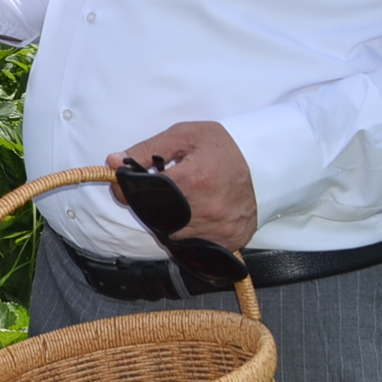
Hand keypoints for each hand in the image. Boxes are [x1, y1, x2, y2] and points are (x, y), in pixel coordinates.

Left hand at [109, 122, 258, 251]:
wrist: (267, 163)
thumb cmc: (224, 146)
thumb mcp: (184, 135)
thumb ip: (146, 149)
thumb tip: (113, 161)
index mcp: (193, 181)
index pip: (144, 195)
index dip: (127, 190)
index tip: (123, 183)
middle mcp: (206, 211)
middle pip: (156, 218)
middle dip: (148, 205)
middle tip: (157, 190)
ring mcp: (219, 230)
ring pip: (173, 235)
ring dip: (167, 220)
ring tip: (179, 200)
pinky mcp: (230, 242)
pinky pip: (196, 246)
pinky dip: (188, 233)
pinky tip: (194, 215)